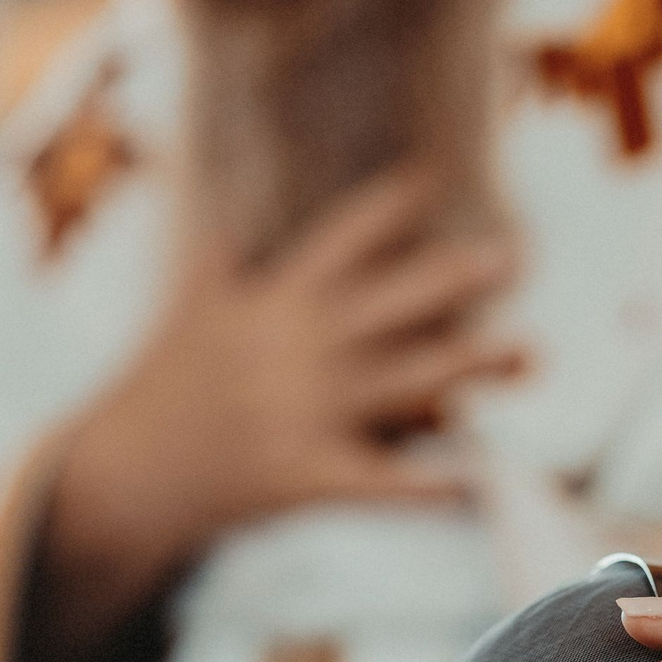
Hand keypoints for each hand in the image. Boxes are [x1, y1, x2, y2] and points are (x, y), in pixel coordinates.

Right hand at [43, 167, 527, 641]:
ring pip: (404, 382)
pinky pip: (382, 481)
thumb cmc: (166, 387)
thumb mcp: (189, 308)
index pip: (336, 243)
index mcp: (273, 304)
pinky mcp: (308, 475)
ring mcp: (306, 413)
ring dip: (471, 367)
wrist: (131, 472)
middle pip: (389, 305)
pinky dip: (430, 485)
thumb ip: (218, 256)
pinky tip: (479, 481)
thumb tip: (224, 204)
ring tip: (531, 353)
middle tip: (515, 258)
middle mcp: (297, 351)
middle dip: (452, 279)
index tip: (431, 176)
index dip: (385, 209)